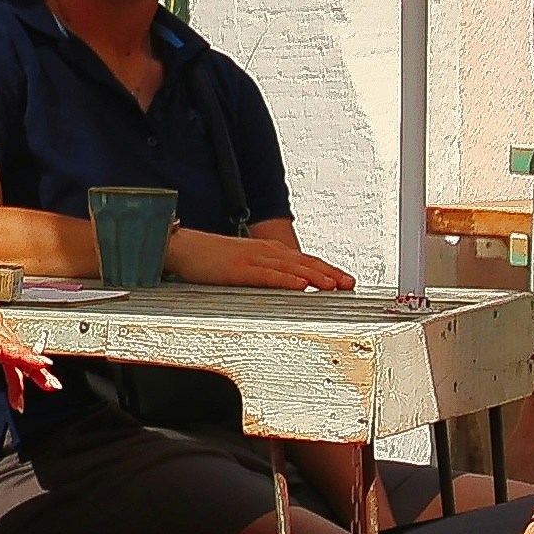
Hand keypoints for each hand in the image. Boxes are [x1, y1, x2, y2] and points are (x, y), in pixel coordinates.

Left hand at [0, 259, 57, 391]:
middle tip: (51, 385)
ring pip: (15, 344)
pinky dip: (17, 355)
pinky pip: (8, 338)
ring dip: (27, 366)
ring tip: (40, 384)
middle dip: (35, 369)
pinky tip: (21, 368)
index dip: (26, 358)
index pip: (5, 345)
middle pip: (17, 347)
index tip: (43, 366)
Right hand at [181, 224, 360, 294]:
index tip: (347, 280)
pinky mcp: (239, 269)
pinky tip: (298, 285)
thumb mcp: (246, 265)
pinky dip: (285, 280)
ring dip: (314, 276)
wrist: (184, 247)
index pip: (306, 260)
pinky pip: (267, 275)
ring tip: (333, 285)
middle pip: (305, 262)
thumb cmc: (212, 258)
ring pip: (291, 268)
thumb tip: (289, 286)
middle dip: (330, 273)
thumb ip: (268, 273)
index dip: (329, 270)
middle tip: (350, 284)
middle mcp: (267, 252)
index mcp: (270, 251)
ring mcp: (254, 259)